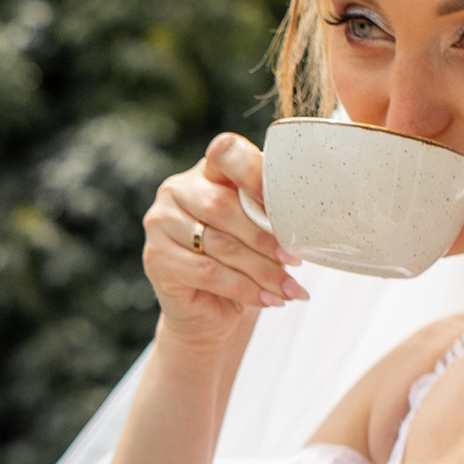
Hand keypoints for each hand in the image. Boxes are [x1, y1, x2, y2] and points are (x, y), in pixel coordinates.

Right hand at [143, 133, 303, 355]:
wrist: (212, 311)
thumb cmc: (242, 263)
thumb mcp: (260, 230)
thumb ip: (271, 213)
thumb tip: (308, 221)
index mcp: (207, 171)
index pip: (226, 152)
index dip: (254, 172)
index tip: (285, 202)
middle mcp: (177, 190)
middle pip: (223, 206)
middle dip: (264, 237)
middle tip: (295, 260)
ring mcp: (160, 223)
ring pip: (219, 244)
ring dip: (260, 270)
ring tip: (288, 289)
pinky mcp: (155, 258)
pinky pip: (206, 272)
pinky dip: (243, 288)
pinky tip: (267, 299)